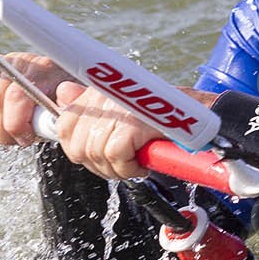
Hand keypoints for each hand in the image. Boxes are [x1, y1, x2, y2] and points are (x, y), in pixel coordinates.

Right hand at [0, 53, 71, 147]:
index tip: (25, 138)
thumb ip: (62, 112)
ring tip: (3, 128)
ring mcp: (0, 63)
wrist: (60, 77)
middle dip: (0, 130)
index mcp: (43, 72)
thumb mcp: (72, 106)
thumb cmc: (67, 97)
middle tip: (14, 138)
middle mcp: (18, 63)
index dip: (15, 124)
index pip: (15, 97)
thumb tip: (49, 123)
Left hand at [56, 84, 219, 181]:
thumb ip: (89, 104)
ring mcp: (116, 108)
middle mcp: (103, 94)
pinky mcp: (131, 124)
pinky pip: (115, 158)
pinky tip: (142, 163)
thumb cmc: (160, 116)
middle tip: (122, 165)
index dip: (78, 149)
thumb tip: (62, 93)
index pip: (63, 126)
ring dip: (117, 169)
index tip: (98, 157)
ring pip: (95, 155)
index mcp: (96, 90)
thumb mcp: (121, 108)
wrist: (196, 115)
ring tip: (135, 163)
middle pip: (77, 147)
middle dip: (99, 165)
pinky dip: (129, 168)